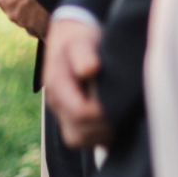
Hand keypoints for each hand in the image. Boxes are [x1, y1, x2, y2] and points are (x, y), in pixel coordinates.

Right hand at [43, 18, 113, 149]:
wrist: (69, 36)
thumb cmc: (79, 37)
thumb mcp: (81, 40)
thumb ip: (84, 54)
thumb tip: (89, 70)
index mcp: (56, 85)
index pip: (80, 114)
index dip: (103, 114)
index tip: (119, 102)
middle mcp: (55, 103)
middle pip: (77, 135)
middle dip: (102, 129)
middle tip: (122, 114)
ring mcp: (61, 112)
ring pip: (78, 140)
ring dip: (99, 134)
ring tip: (118, 118)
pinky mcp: (70, 116)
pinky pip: (81, 138)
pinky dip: (98, 135)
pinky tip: (113, 119)